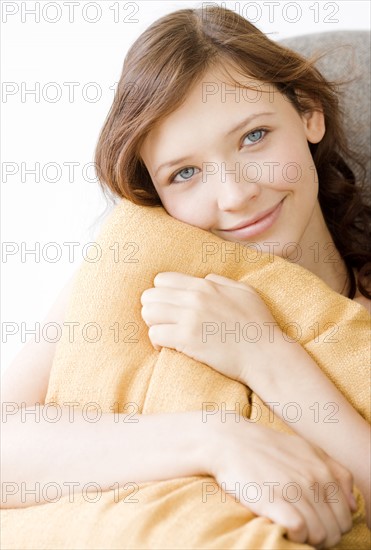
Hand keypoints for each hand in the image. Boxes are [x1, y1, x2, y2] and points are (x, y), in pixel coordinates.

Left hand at [140, 271, 280, 383]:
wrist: (265, 354)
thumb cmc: (258, 325)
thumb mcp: (244, 292)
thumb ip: (221, 281)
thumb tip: (204, 279)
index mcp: (204, 285)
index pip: (162, 280)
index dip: (161, 294)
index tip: (169, 308)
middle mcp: (193, 298)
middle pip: (149, 296)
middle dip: (153, 310)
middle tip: (164, 323)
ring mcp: (189, 318)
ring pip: (148, 313)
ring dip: (153, 325)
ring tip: (165, 335)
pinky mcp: (187, 339)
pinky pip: (155, 334)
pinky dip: (157, 342)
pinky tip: (167, 347)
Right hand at [208, 415, 354, 547]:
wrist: (230, 442)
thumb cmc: (267, 447)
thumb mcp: (306, 449)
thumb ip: (336, 471)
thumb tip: (351, 504)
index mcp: (324, 469)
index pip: (345, 516)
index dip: (333, 526)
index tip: (315, 523)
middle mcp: (314, 479)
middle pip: (335, 529)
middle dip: (322, 536)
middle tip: (303, 529)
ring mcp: (294, 490)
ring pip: (320, 534)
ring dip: (308, 539)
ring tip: (293, 529)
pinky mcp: (275, 500)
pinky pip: (299, 530)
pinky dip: (295, 536)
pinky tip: (283, 527)